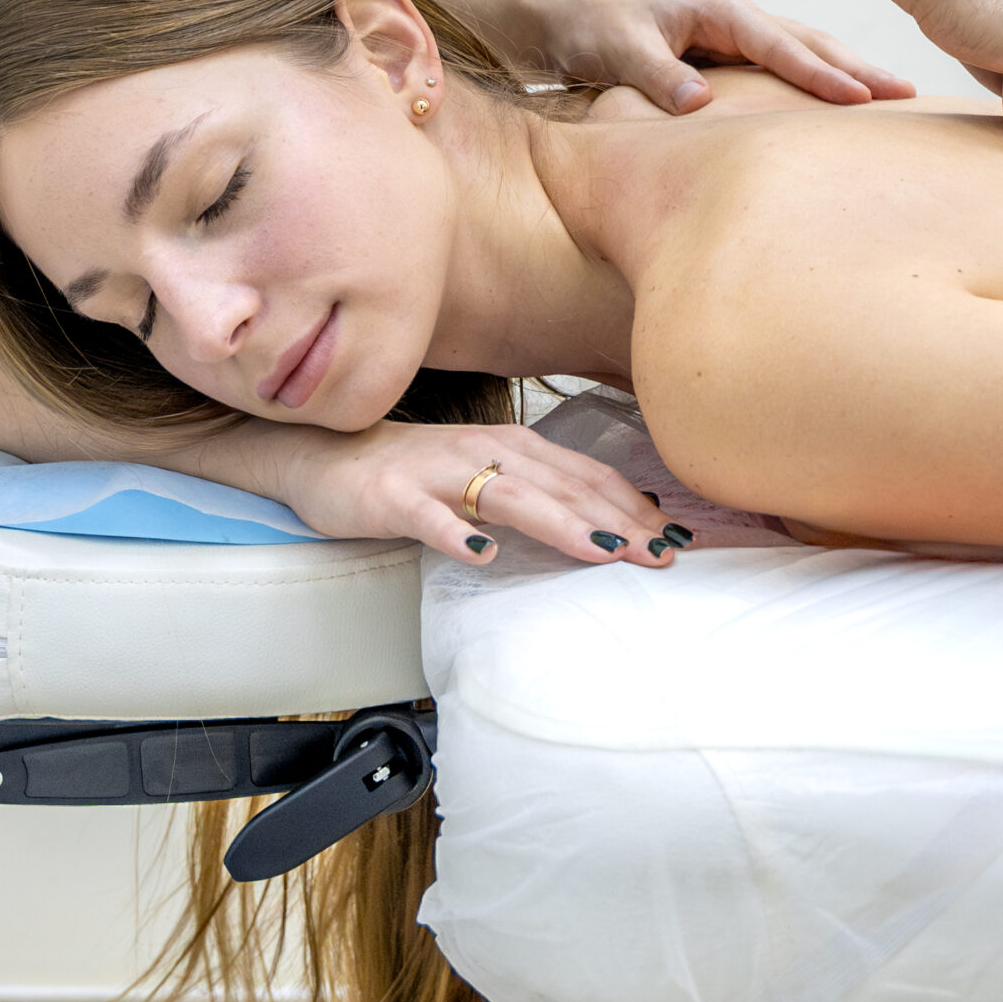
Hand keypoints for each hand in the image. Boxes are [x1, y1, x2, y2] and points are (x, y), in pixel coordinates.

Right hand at [263, 419, 689, 569]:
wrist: (326, 455)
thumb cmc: (415, 471)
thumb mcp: (488, 472)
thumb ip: (545, 489)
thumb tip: (617, 517)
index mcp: (514, 445)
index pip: (586, 475)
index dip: (633, 506)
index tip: (676, 539)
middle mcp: (483, 451)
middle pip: (561, 486)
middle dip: (616, 520)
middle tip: (661, 555)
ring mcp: (437, 472)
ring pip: (509, 496)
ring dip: (560, 523)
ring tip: (603, 552)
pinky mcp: (392, 496)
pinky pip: (428, 516)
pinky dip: (456, 533)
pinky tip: (482, 556)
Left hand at [465, 0, 915, 116]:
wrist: (554, 11)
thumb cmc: (582, 24)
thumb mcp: (613, 49)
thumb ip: (656, 75)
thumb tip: (701, 104)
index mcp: (716, 7)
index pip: (781, 45)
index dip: (821, 75)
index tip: (863, 100)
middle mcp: (733, 15)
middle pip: (811, 40)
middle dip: (860, 68)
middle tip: (911, 95)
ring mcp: (733, 33)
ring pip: (803, 51)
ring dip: (847, 73)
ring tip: (896, 101)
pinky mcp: (726, 55)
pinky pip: (783, 68)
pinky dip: (816, 82)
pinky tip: (841, 106)